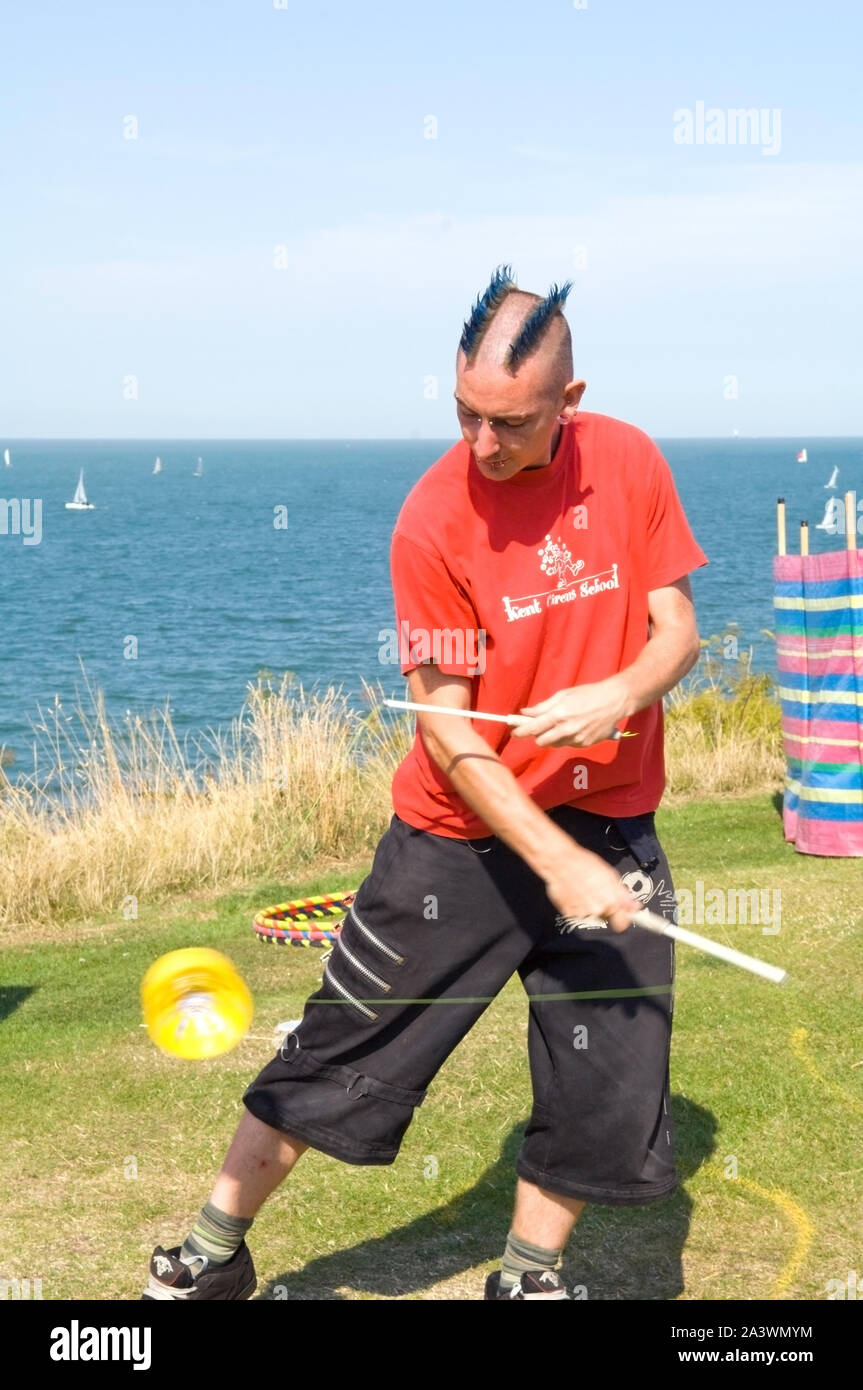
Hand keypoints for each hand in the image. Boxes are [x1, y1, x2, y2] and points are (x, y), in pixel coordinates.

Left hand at [511, 677, 629, 746]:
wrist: (614, 701)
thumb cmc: (588, 694)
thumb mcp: (563, 695)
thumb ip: (543, 706)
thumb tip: (525, 712)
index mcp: (559, 714)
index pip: (533, 728)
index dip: (520, 731)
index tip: (514, 732)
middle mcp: (566, 729)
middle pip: (541, 741)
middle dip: (537, 735)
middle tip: (539, 727)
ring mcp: (577, 738)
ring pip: (554, 744)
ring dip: (553, 737)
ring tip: (562, 723)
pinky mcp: (585, 744)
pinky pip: (568, 744)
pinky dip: (567, 738)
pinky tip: (576, 726)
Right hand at [544, 846, 640, 933]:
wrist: (560, 862)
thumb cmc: (585, 864)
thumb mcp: (610, 875)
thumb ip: (623, 894)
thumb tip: (634, 907)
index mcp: (610, 902)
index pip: (622, 924)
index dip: (622, 919)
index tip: (621, 914)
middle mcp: (597, 910)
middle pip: (606, 917)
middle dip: (605, 907)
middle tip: (598, 891)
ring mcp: (582, 913)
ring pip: (591, 914)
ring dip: (590, 905)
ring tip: (585, 889)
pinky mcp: (569, 913)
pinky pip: (578, 913)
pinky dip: (578, 905)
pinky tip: (576, 892)